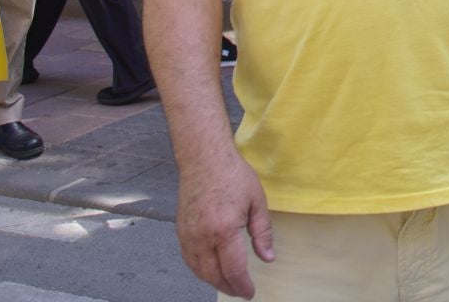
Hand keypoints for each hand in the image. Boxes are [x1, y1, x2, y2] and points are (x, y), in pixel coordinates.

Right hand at [175, 147, 274, 297]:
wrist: (204, 159)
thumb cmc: (232, 175)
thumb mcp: (257, 202)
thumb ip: (262, 233)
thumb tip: (267, 257)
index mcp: (224, 230)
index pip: (233, 269)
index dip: (242, 285)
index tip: (250, 292)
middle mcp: (202, 236)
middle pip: (213, 275)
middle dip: (228, 287)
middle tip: (240, 291)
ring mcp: (188, 235)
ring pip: (198, 270)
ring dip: (213, 281)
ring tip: (228, 284)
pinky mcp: (180, 231)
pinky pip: (189, 259)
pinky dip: (200, 270)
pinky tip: (210, 270)